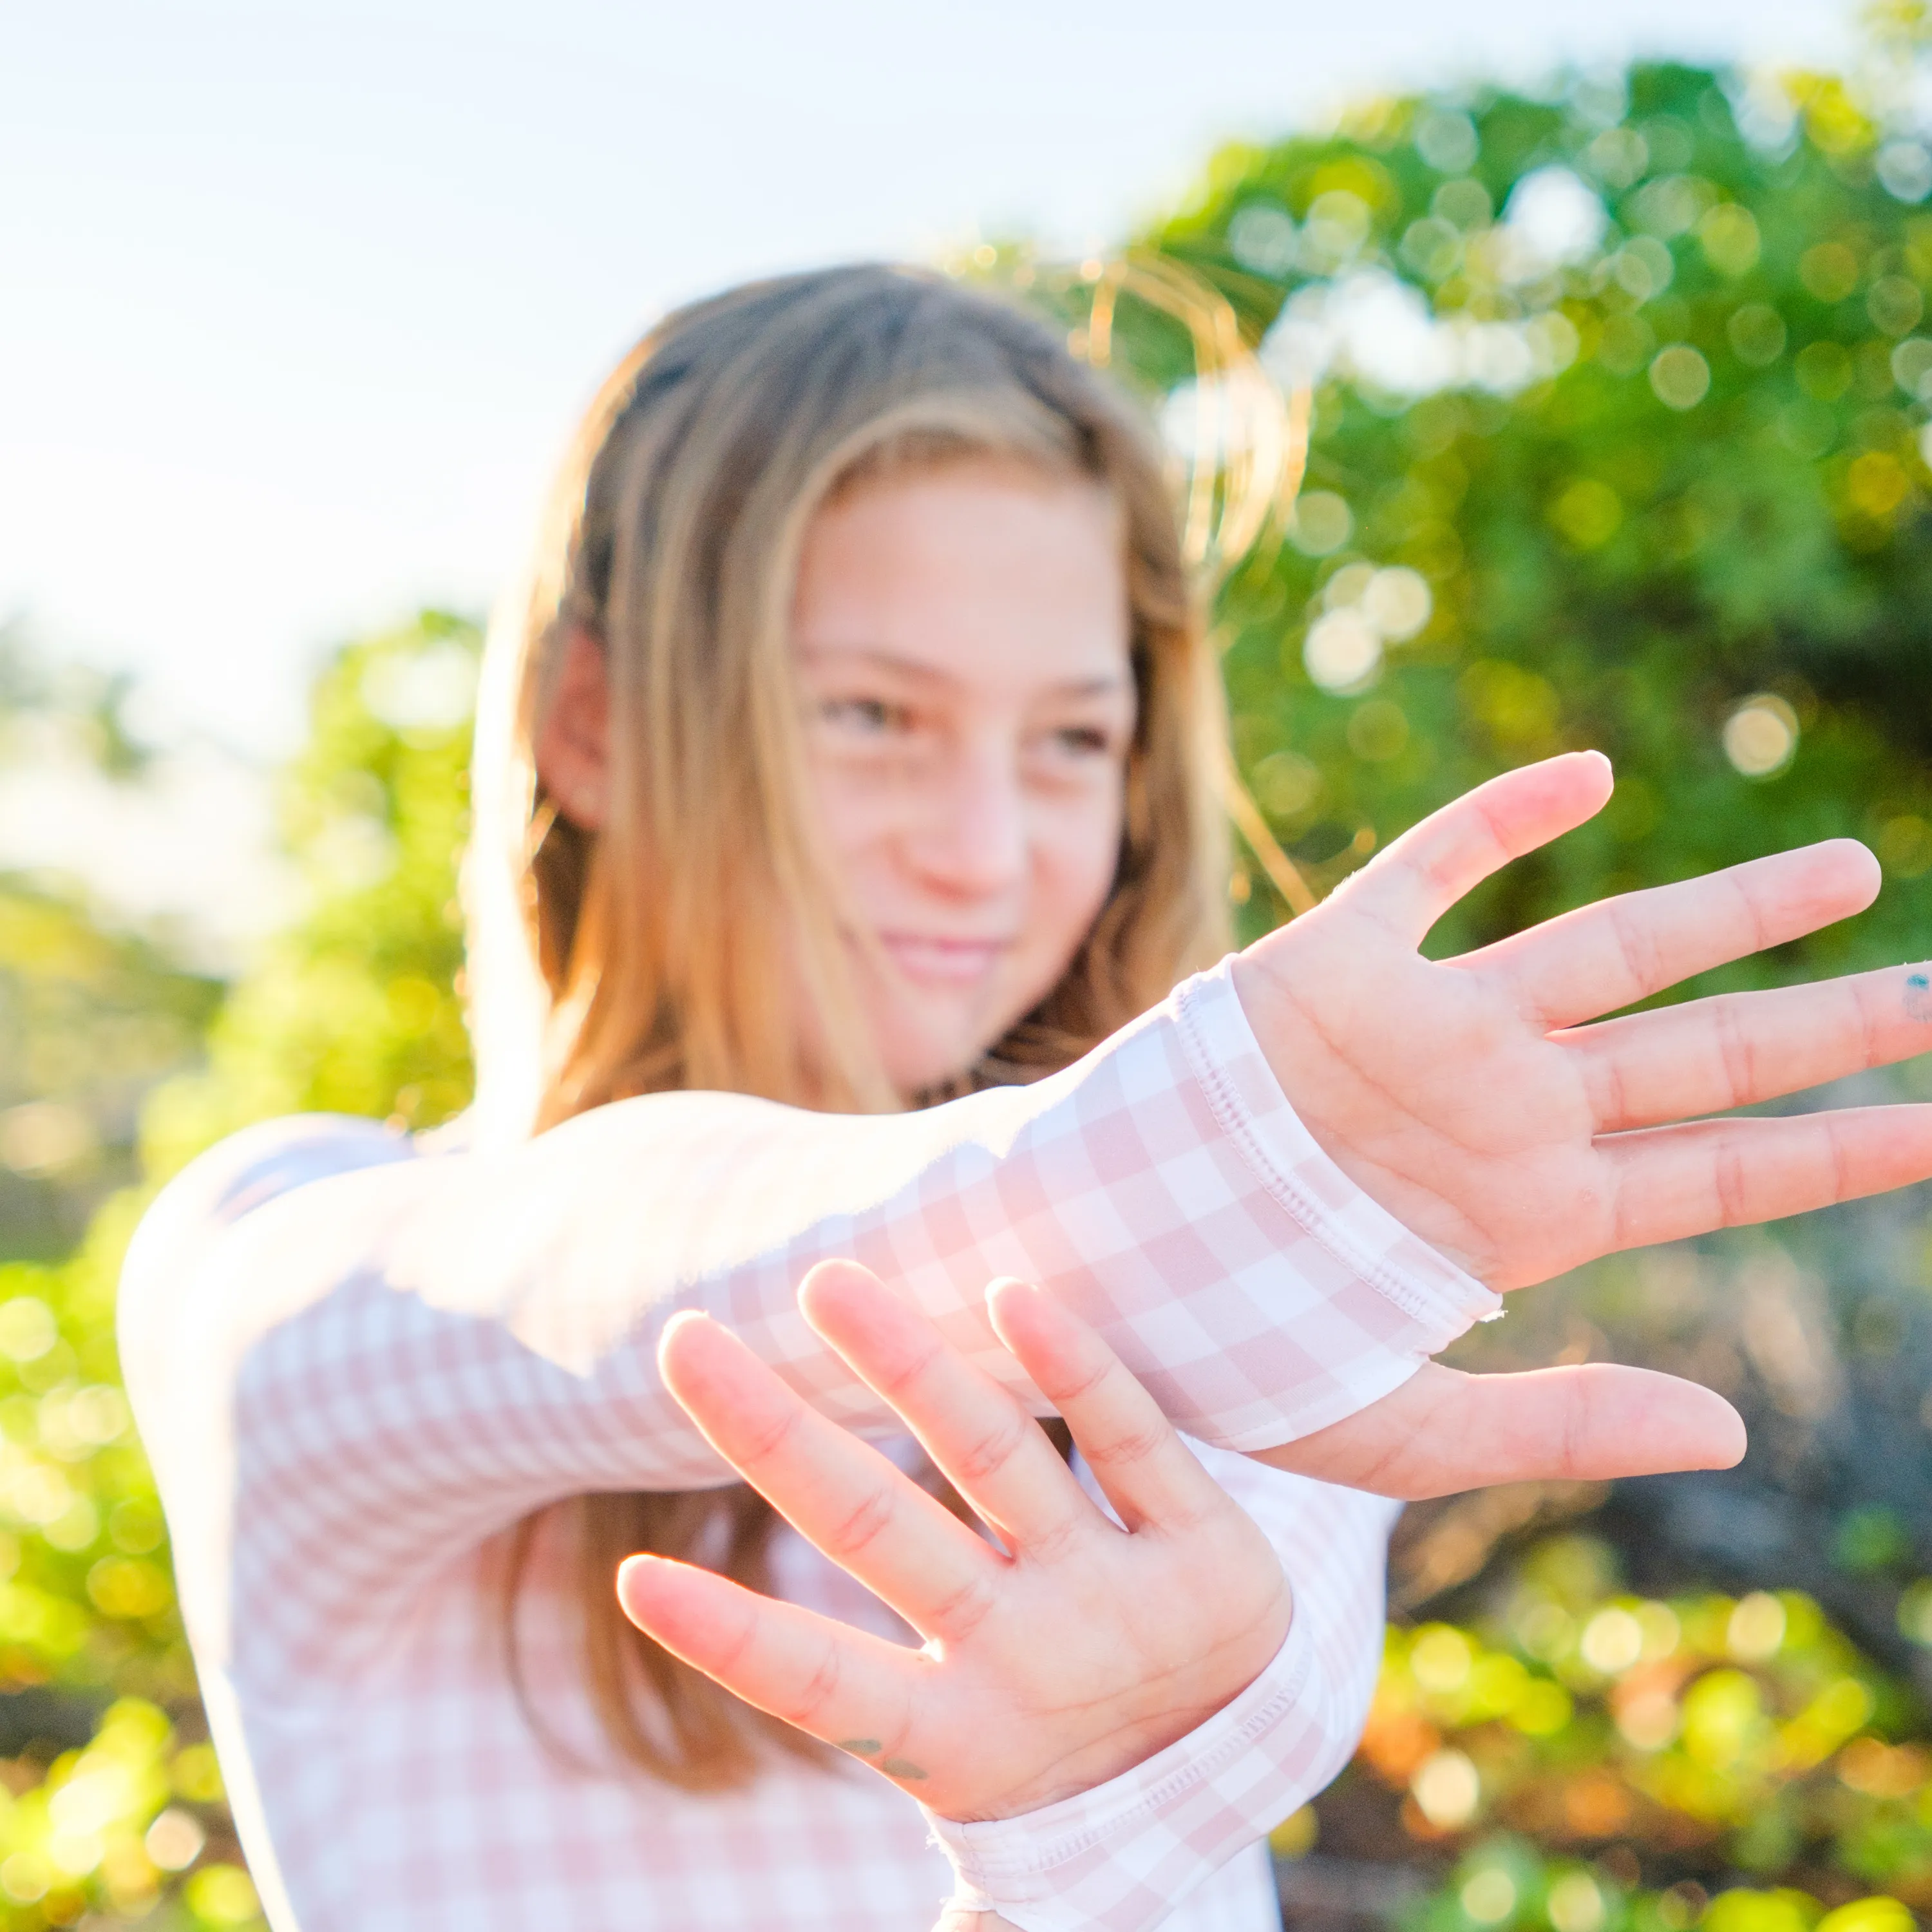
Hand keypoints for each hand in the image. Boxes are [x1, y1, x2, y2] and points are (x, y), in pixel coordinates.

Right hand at [614, 1258, 1291, 1829]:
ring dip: (904, 1364)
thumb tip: (839, 1873)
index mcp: (958, 1735)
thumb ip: (885, 1739)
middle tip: (683, 1341)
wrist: (1257, 1746)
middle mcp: (1030, 1658)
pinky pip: (1132, 1443)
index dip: (731, 1639)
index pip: (822, 1684)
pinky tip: (1007, 1294)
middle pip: (881, 1531)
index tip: (632, 1578)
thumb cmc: (1074, 1744)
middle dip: (775, 1437)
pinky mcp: (1211, 1552)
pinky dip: (1071, 1367)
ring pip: (998, 1460)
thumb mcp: (980, 1760)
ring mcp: (1120, 1600)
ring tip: (826, 1282)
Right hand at [1233, 750, 1931, 1497]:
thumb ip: (1555, 1426)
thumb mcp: (1393, 1430)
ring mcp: (1431, 1033)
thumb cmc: (1224, 1350)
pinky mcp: (1338, 964)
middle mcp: (1504, 1111)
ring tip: (1854, 872)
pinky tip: (1589, 775)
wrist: (1089, 1257)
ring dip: (1726, 911)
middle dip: (1831, 1028)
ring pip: (1607, 952)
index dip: (1842, 1151)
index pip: (1721, 1175)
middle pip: (1701, 1057)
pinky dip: (1503, 819)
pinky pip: (1433, 869)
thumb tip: (1731, 1436)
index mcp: (1529, 1216)